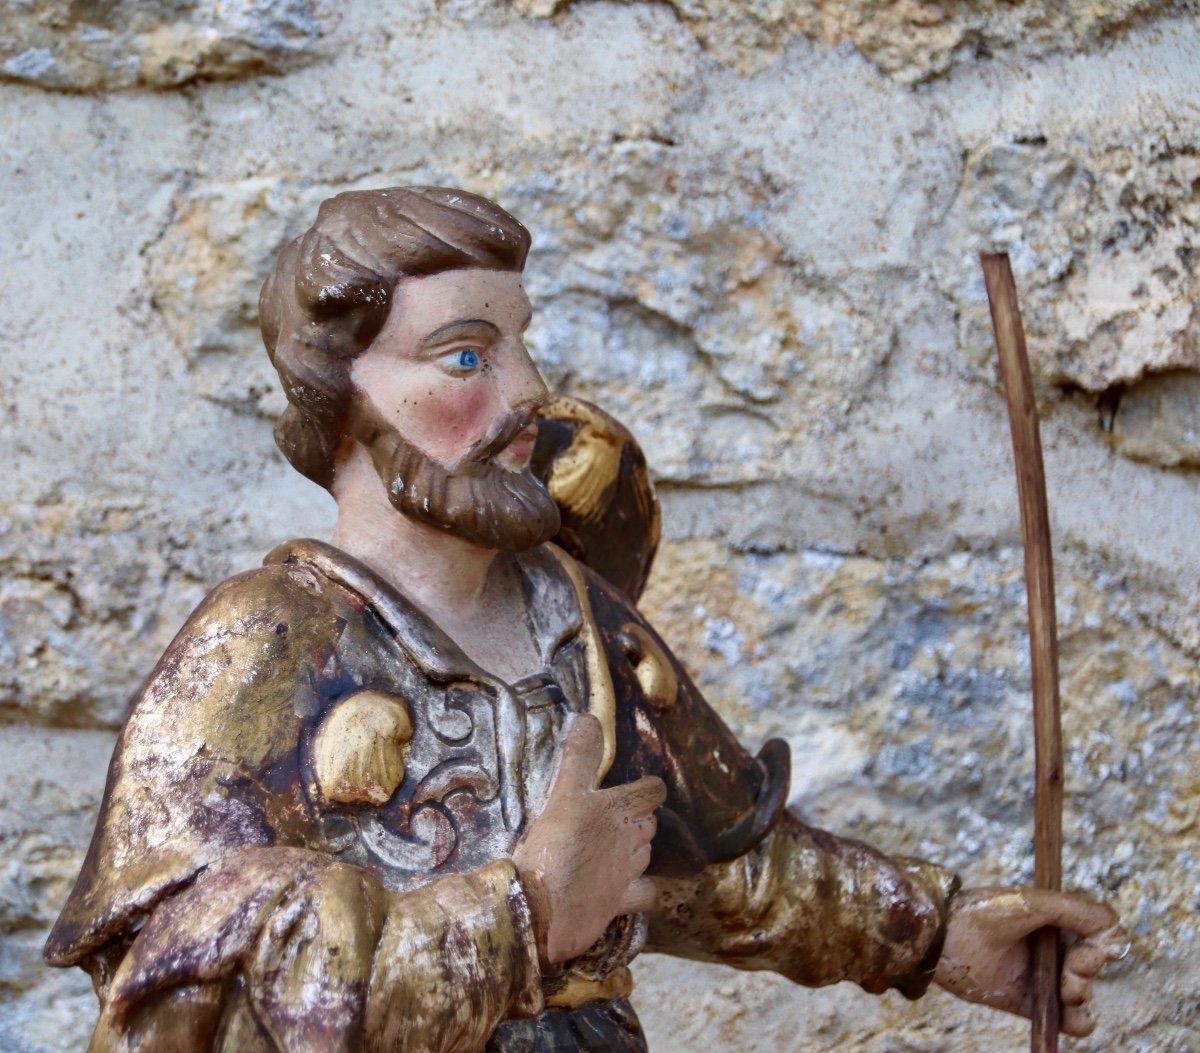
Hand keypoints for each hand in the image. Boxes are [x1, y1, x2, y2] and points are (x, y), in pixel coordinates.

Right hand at [512, 714, 666, 966]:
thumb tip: (588, 718)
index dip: (647, 787)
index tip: (637, 786)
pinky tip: (628, 887)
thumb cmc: (554, 846)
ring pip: (645, 854)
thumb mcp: (563, 792)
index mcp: (622, 809)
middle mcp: (634, 839)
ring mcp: (630, 872)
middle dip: (637, 818)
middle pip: (649, 822)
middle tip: (611, 818)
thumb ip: (580, 755)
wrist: (544, 908)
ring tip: (612, 848)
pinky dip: (641, 888)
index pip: (652, 790)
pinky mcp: (622, 901)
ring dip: (635, 849)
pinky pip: (644, 893)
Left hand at [934, 887, 1128, 1036]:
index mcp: (1054, 919)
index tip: (1086, 946)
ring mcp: (1039, 975)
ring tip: (1068, 992)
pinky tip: (1076, 1019)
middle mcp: (1049, 947)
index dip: (1102, 945)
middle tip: (1071, 970)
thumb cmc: (987, 912)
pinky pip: (1065, 1019)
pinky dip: (1079, 1022)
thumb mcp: (1036, 903)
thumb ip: (1079, 911)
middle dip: (1088, 969)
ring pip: (1083, 993)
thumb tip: (1116, 931)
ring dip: (1083, 994)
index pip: (1099, 935)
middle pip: (1093, 965)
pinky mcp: (1027, 1001)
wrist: (946, 938)